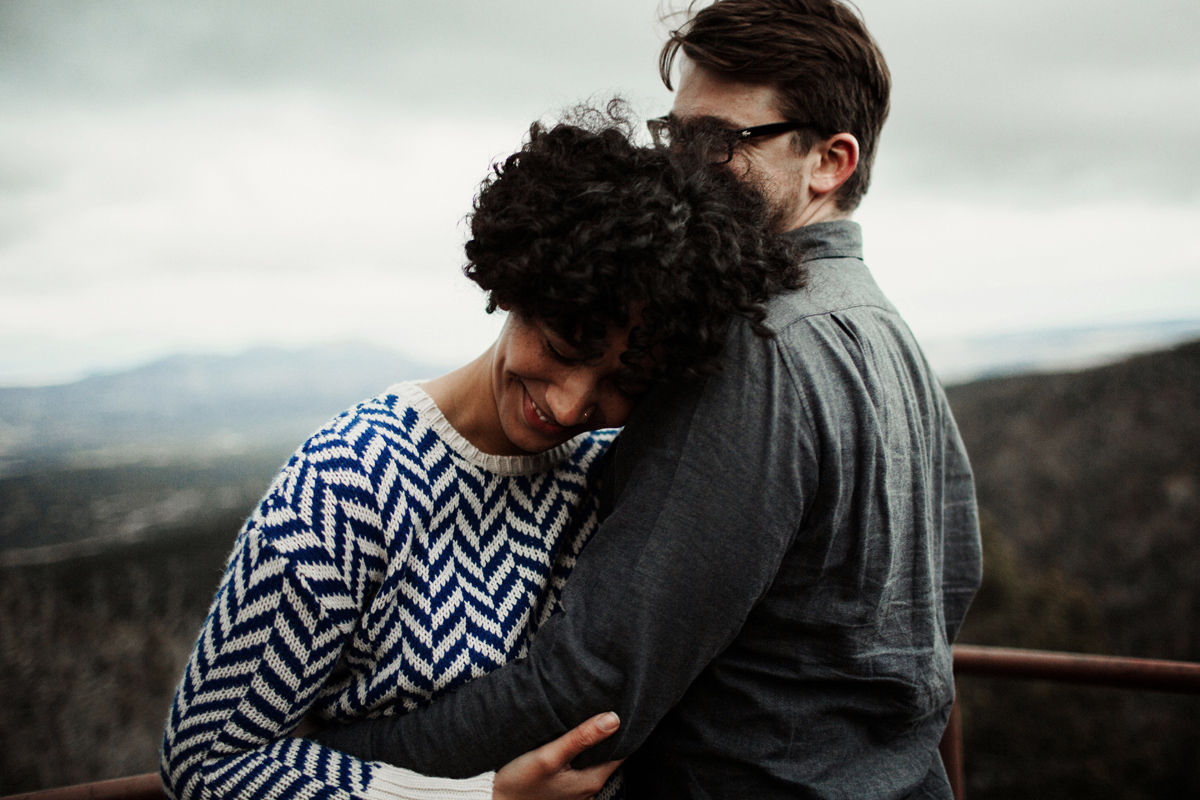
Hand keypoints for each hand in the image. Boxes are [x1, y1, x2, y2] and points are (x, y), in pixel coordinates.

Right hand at [492, 712, 623, 799]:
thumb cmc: (519, 781)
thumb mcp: (549, 755)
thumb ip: (581, 737)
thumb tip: (614, 719)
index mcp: (592, 781)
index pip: (621, 751)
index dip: (621, 729)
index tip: (619, 707)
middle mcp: (589, 790)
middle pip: (608, 755)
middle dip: (606, 734)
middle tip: (602, 706)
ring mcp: (577, 793)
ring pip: (593, 761)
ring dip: (591, 743)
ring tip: (585, 719)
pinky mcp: (564, 791)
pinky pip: (580, 768)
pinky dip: (579, 754)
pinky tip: (569, 740)